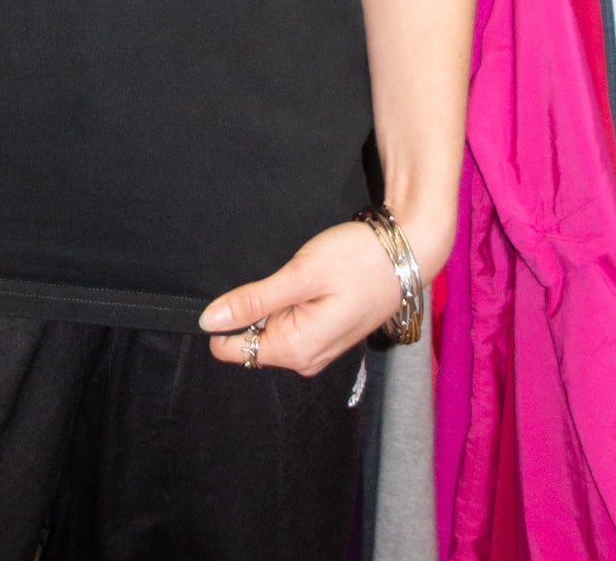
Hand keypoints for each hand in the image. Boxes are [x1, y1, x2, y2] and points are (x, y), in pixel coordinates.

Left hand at [199, 211, 440, 376]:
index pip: (233, 350)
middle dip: (256, 308)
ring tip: (302, 278)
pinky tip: (311, 283)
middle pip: (252, 340)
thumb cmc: (357, 260)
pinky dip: (291, 302)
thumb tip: (208, 321)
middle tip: (287, 278)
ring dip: (275, 302)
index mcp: (296, 351)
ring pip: (271, 330)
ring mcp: (317, 350)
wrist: (406, 254)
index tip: (249, 290)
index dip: (229, 318)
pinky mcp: (326, 335)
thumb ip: (254, 301)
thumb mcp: (301, 274)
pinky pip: (291, 325)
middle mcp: (305, 360)